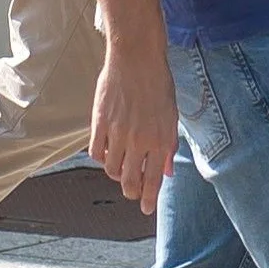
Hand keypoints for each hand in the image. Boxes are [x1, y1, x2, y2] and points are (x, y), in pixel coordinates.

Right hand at [88, 44, 180, 215]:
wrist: (136, 58)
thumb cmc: (158, 84)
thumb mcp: (171, 115)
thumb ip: (169, 145)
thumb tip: (167, 171)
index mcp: (159, 139)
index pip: (153, 180)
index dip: (148, 198)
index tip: (146, 209)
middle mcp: (138, 140)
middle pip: (130, 181)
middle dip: (131, 192)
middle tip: (132, 193)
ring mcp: (117, 133)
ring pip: (111, 170)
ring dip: (116, 174)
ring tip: (121, 168)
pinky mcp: (99, 123)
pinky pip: (96, 151)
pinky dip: (100, 158)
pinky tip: (106, 153)